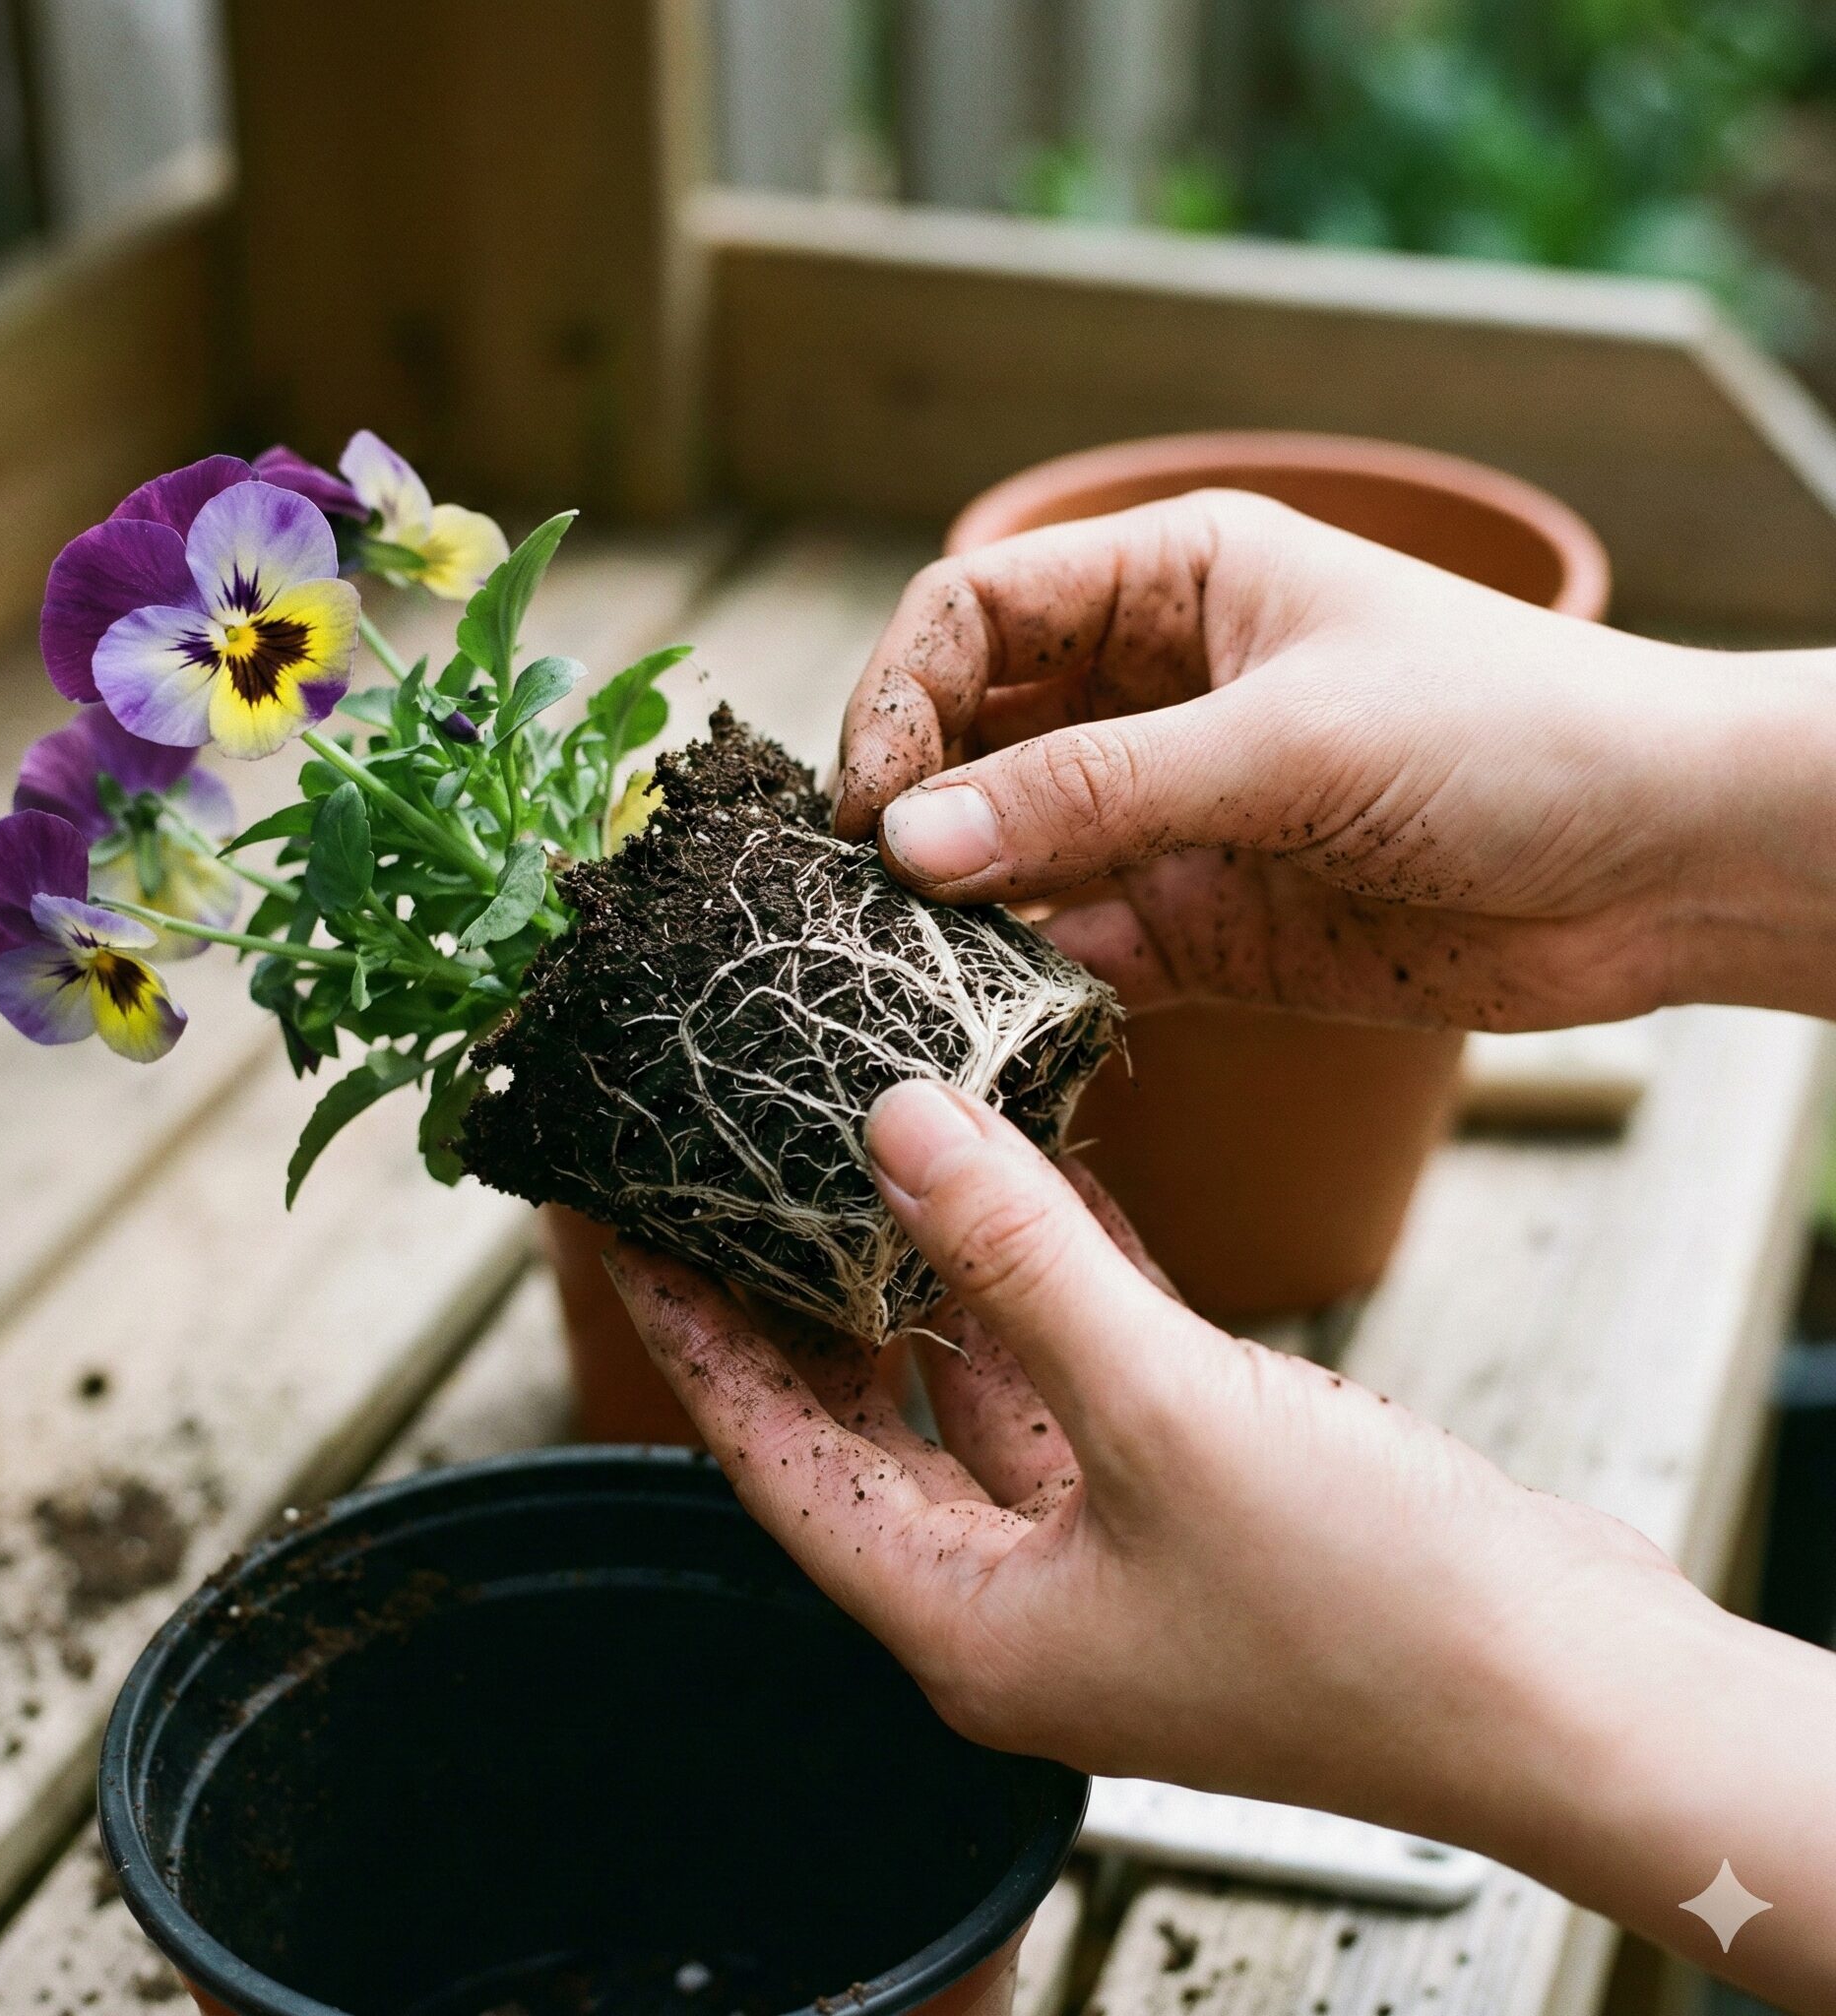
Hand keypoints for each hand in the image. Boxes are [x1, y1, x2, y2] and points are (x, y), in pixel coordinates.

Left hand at [609, 1081, 1835, 2007]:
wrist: (1576, 1697)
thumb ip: (1021, 1264)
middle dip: (799, 1296)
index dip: (694, 1336)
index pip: (772, 1456)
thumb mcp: (1162, 1414)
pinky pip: (1083, 1372)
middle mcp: (1014, 1592)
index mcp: (962, 1615)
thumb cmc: (1371, 1619)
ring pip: (978, 1384)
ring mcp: (1104, 1548)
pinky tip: (1042, 1181)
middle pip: (861, 1416)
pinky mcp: (1189, 1501)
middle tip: (736, 1169)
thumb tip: (893, 1127)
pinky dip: (1056, 1284)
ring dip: (939, 1273)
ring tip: (874, 1146)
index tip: (631, 1228)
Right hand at [834, 492, 1835, 1027]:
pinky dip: (1026, 982)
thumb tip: (909, 845)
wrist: (1663, 863)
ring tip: (898, 961)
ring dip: (952, 903)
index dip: (900, 695)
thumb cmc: (1511, 735)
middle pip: (969, 734)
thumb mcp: (1292, 741)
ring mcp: (1168, 816)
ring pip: (1008, 851)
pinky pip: (1073, 951)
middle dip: (907, 800)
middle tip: (859, 887)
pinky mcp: (1198, 926)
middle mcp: (1151, 695)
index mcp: (1173, 585)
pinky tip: (994, 1013)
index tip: (872, 801)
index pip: (975, 612)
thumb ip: (1098, 791)